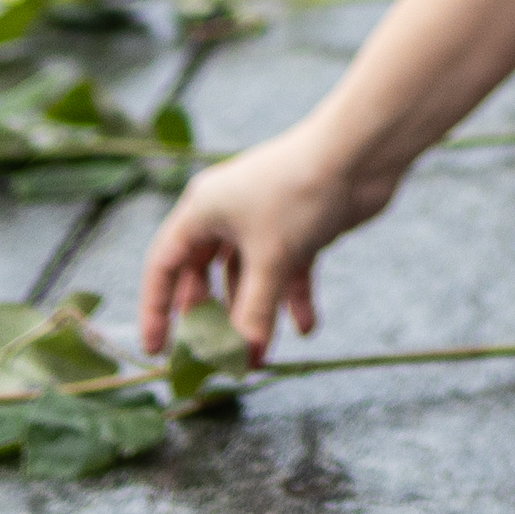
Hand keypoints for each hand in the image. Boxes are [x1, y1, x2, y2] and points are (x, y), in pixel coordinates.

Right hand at [138, 121, 400, 362]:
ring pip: (249, 278)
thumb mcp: (271, 260)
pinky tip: (307, 328)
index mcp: (202, 210)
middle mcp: (227, 213)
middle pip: (204, 275)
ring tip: (261, 359)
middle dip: (211, 318)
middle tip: (213, 357)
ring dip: (256, 315)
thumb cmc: (300, 194)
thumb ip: (253, 313)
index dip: (156, 311)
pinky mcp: (297, 227)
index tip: (155, 352)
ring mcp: (263, 220)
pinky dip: (293, 298)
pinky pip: (285, 271)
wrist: (358, 154)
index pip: (164, 266)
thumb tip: (242, 359)